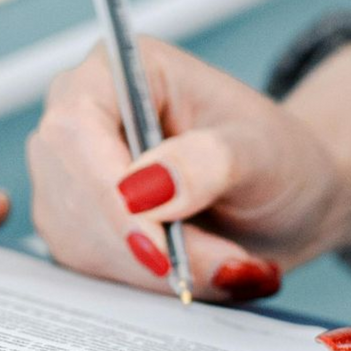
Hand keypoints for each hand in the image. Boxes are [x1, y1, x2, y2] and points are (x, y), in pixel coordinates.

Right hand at [27, 38, 345, 300]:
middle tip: (224, 263)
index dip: (105, 189)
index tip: (155, 245)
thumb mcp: (261, 151)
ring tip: (225, 261)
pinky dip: (148, 282)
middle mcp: (80, 113)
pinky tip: (194, 267)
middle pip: (73, 189)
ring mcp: (68, 171)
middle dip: (147, 242)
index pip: (76, 125)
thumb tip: (144, 188)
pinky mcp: (73, 222)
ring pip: (78, 237)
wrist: (282, 197)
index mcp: (120, 68)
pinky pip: (90, 266)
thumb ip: (208, 161)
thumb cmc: (275, 156)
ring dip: (153, 270)